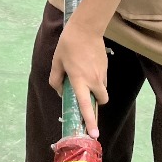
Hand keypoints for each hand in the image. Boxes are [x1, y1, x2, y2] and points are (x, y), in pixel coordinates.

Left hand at [48, 21, 107, 138]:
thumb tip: (59, 91)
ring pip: (102, 89)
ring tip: (83, 75)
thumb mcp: (56, 62)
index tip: (94, 134)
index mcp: (79, 80)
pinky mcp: (106, 67)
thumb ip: (56, 79)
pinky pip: (102, 79)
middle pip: (101, 101)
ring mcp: (102, 74)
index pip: (86, 106)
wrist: (86, 28)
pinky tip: (87, 66)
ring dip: (95, 90)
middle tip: (85, 96)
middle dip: (96, 104)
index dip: (90, 121)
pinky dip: (96, 79)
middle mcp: (93, 80)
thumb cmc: (68, 45)